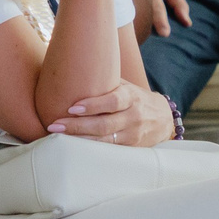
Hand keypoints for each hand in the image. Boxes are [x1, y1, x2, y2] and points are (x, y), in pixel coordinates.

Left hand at [48, 80, 174, 146]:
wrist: (164, 118)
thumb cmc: (135, 98)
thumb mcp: (126, 87)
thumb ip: (106, 83)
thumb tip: (74, 69)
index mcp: (131, 97)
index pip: (113, 101)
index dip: (93, 105)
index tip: (72, 107)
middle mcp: (134, 116)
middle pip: (104, 124)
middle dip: (77, 126)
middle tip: (55, 125)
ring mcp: (133, 134)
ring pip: (104, 140)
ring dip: (79, 139)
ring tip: (58, 137)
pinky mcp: (131, 147)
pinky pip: (108, 150)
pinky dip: (90, 149)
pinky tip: (73, 147)